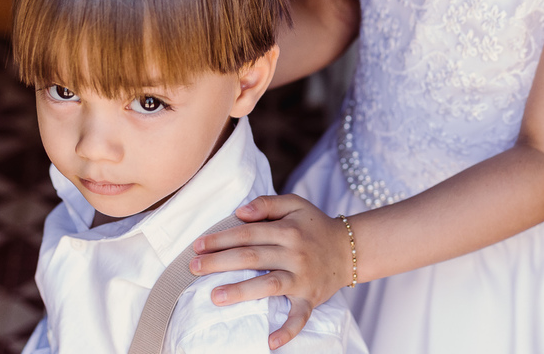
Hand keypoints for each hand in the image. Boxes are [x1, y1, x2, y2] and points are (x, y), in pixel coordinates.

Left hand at [189, 194, 353, 349]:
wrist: (349, 249)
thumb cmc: (315, 225)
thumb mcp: (295, 204)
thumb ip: (267, 204)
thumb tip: (240, 212)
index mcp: (288, 229)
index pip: (248, 233)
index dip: (221, 238)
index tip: (198, 245)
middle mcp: (294, 253)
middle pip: (252, 257)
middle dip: (220, 262)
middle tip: (194, 267)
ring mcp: (302, 278)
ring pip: (269, 285)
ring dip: (241, 291)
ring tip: (215, 296)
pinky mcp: (310, 299)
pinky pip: (299, 317)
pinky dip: (287, 331)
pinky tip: (269, 342)